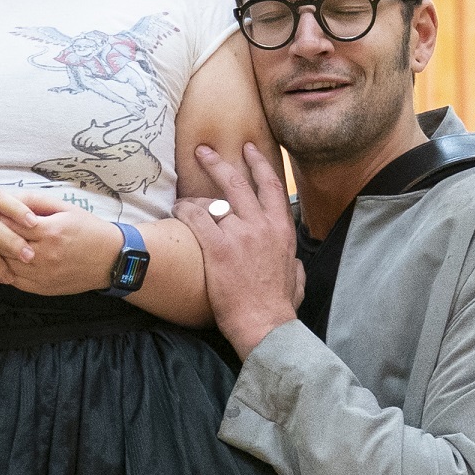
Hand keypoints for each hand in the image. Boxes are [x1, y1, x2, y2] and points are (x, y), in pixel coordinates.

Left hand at [0, 194, 133, 296]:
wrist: (112, 261)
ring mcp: (42, 276)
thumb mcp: (64, 208)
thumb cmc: (90, 231)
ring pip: (3, 263)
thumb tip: (5, 197)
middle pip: (2, 243)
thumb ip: (33, 201)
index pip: (8, 221)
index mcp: (50, 232)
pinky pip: (11, 280)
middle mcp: (44, 256)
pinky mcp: (41, 289)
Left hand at [175, 143, 301, 355]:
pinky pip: (196, 219)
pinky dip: (184, 211)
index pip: (271, 186)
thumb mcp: (297, 279)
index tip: (248, 150)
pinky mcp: (217, 248)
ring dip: (195, 194)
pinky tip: (176, 210)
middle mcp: (261, 225)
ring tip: (183, 193)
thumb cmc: (279, 306)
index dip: (258, 164)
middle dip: (219, 162)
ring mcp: (239, 235)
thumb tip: (294, 261)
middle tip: (204, 151)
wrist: (265, 325)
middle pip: (238, 182)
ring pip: (214, 201)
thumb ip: (294, 264)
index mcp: (282, 230)